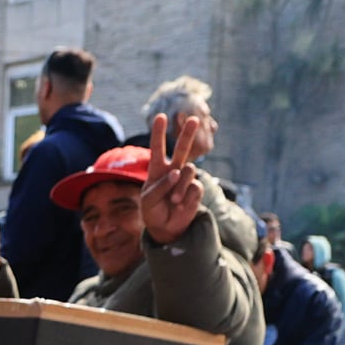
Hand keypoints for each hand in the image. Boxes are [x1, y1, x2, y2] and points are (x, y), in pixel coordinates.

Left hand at [139, 112, 205, 246]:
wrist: (165, 227)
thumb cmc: (152, 210)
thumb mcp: (148, 199)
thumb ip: (160, 185)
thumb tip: (177, 172)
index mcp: (157, 169)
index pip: (158, 148)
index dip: (159, 133)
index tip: (160, 116)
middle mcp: (173, 170)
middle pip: (182, 148)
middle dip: (187, 134)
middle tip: (194, 119)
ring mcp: (186, 179)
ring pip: (188, 170)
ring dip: (180, 186)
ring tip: (174, 200)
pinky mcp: (196, 189)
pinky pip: (194, 187)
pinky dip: (186, 196)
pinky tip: (180, 205)